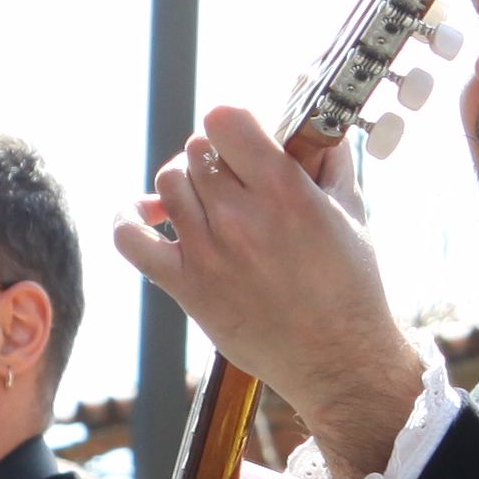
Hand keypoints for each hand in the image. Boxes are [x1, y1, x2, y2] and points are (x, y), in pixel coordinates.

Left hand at [110, 104, 427, 478]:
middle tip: (233, 180)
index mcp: (284, 191)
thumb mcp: (352, 211)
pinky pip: (129, 239)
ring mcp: (208, 252)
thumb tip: (315, 124)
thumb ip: (330, 159)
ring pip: (167, 184)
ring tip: (205, 201)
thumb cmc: (350, 285)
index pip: (224, 119)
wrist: (337, 359)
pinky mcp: (186, 286)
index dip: (232, 125)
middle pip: (195, 151)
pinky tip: (145, 214)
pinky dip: (127, 219)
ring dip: (184, 185)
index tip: (244, 143)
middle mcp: (240, 217)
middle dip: (215, 158)